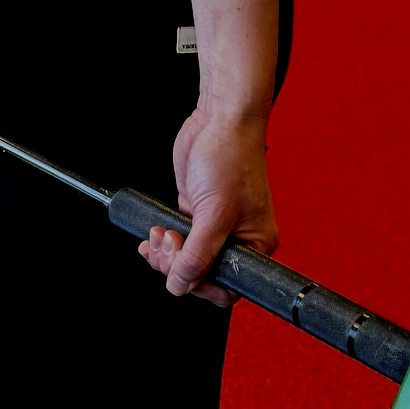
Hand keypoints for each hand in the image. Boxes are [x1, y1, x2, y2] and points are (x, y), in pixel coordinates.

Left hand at [137, 104, 274, 302]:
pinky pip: (178, 240)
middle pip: (201, 275)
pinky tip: (153, 233)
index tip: (182, 272)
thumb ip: (197, 255)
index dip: (200, 285)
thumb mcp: (214, 214)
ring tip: (160, 233)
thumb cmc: (231, 158)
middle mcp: (237, 238)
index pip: (227, 287)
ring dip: (165, 254)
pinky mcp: (195, 212)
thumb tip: (181, 284)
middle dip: (177, 265)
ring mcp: (214, 226)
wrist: (218, 121)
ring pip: (185, 260)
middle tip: (169, 243)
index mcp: (255, 244)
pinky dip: (162, 242)